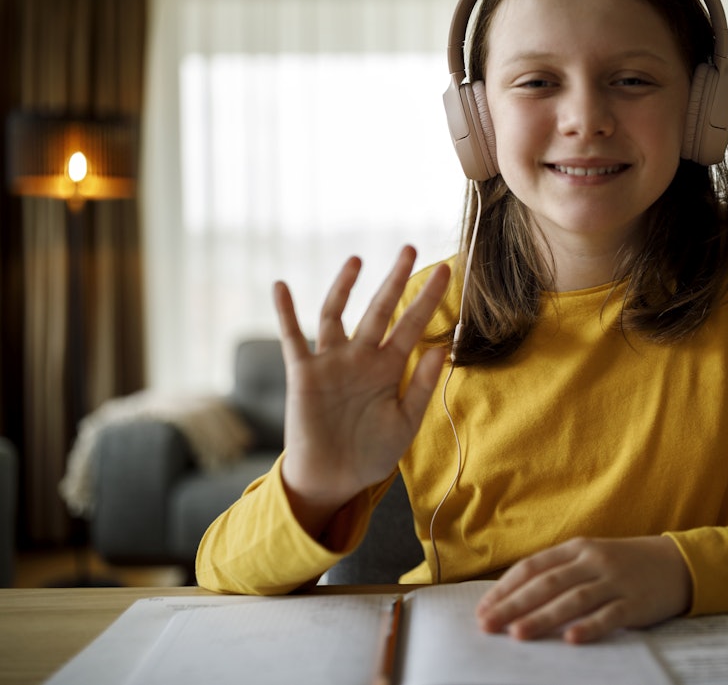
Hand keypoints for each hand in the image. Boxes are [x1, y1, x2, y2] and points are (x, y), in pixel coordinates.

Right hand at [274, 246, 450, 537]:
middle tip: (410, 249)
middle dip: (395, 280)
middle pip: (380, 310)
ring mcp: (331, 362)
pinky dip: (285, 312)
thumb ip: (421, 386)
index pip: (412, 325)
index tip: (446, 272)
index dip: (428, 299)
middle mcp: (361, 358)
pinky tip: (281, 286)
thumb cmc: (371, 453)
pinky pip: (292, 338)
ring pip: (337, 314)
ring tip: (357, 260)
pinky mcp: (304, 374)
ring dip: (344, 286)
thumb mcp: (405, 422)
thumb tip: (443, 348)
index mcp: (389, 368)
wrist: (334, 479)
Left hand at [475, 536, 691, 643]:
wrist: (677, 563)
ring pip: (573, 599)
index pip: (533, 567)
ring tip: (518, 634)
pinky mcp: (635, 602)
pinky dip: (589, 627)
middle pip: (547, 584)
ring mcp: (615, 581)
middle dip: (513, 605)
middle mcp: (593, 561)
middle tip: (488, 625)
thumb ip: (559, 571)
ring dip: (543, 617)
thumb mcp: (591, 557)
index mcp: (577, 548)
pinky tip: (571, 639)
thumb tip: (515, 597)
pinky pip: (609, 615)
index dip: (506, 588)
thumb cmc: (624, 563)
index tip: (484, 609)